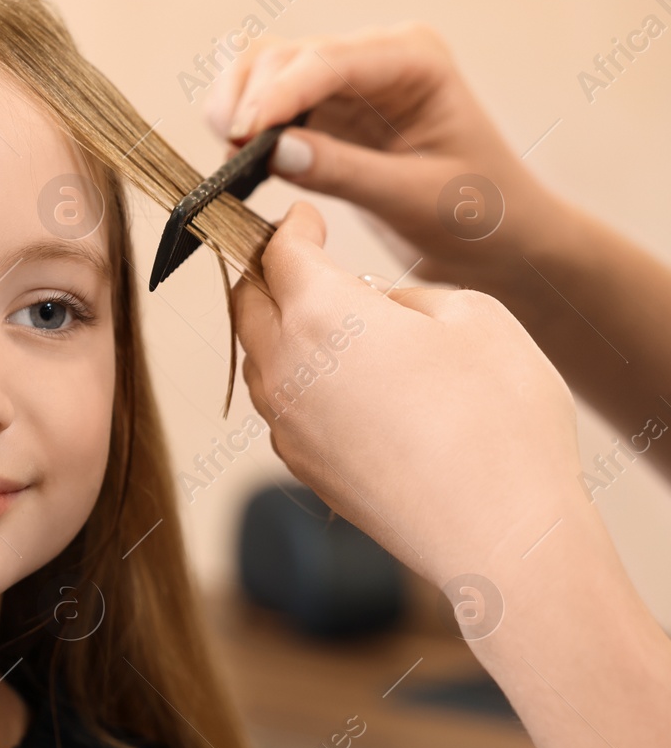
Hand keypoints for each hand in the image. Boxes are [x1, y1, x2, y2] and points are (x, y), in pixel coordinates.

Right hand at [206, 23, 566, 293]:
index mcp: (414, 60)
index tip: (243, 135)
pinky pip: (264, 100)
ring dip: (234, 105)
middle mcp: (375, 55)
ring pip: (262, 69)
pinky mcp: (323, 109)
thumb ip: (346, 172)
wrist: (499, 237)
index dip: (277, 94)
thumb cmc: (479, 214)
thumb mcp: (416, 198)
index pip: (327, 62)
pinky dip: (241, 123)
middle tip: (230, 158)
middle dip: (247, 98)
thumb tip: (274, 151)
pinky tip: (240, 160)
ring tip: (230, 159)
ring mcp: (346, 79)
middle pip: (283, 55)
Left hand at [232, 202, 591, 588]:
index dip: (291, 227)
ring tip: (320, 315)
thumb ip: (405, 296)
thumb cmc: (498, 419)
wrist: (497, 531)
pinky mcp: (300, 464)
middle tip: (295, 255)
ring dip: (275, 325)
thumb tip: (374, 305)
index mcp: (321, 314)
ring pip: (257, 355)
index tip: (305, 216)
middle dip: (266, 270)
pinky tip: (337, 377)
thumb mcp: (472, 316)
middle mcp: (285, 367)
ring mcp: (286, 422)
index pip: (280, 252)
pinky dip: (294, 376)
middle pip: (248, 301)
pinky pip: (280, 402)